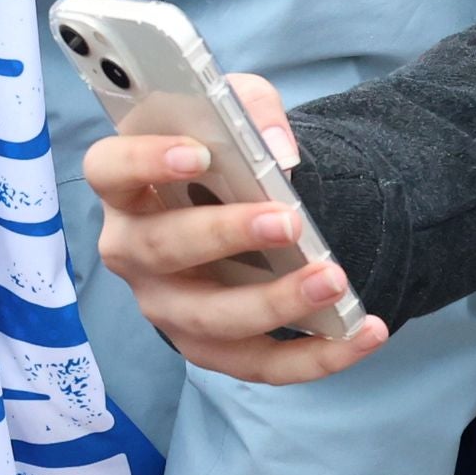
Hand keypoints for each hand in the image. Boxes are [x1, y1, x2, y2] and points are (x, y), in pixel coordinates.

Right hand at [82, 72, 389, 385]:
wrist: (238, 211)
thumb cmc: (222, 158)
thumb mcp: (235, 112)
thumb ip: (252, 110)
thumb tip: (279, 151)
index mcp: (127, 188)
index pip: (109, 169)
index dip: (144, 161)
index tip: (198, 153)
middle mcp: (133, 252)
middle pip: (163, 248)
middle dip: (227, 235)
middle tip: (289, 220)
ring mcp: (166, 306)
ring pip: (210, 317)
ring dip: (276, 301)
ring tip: (334, 279)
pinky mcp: (209, 347)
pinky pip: (258, 364)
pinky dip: (316, 356)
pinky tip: (366, 331)